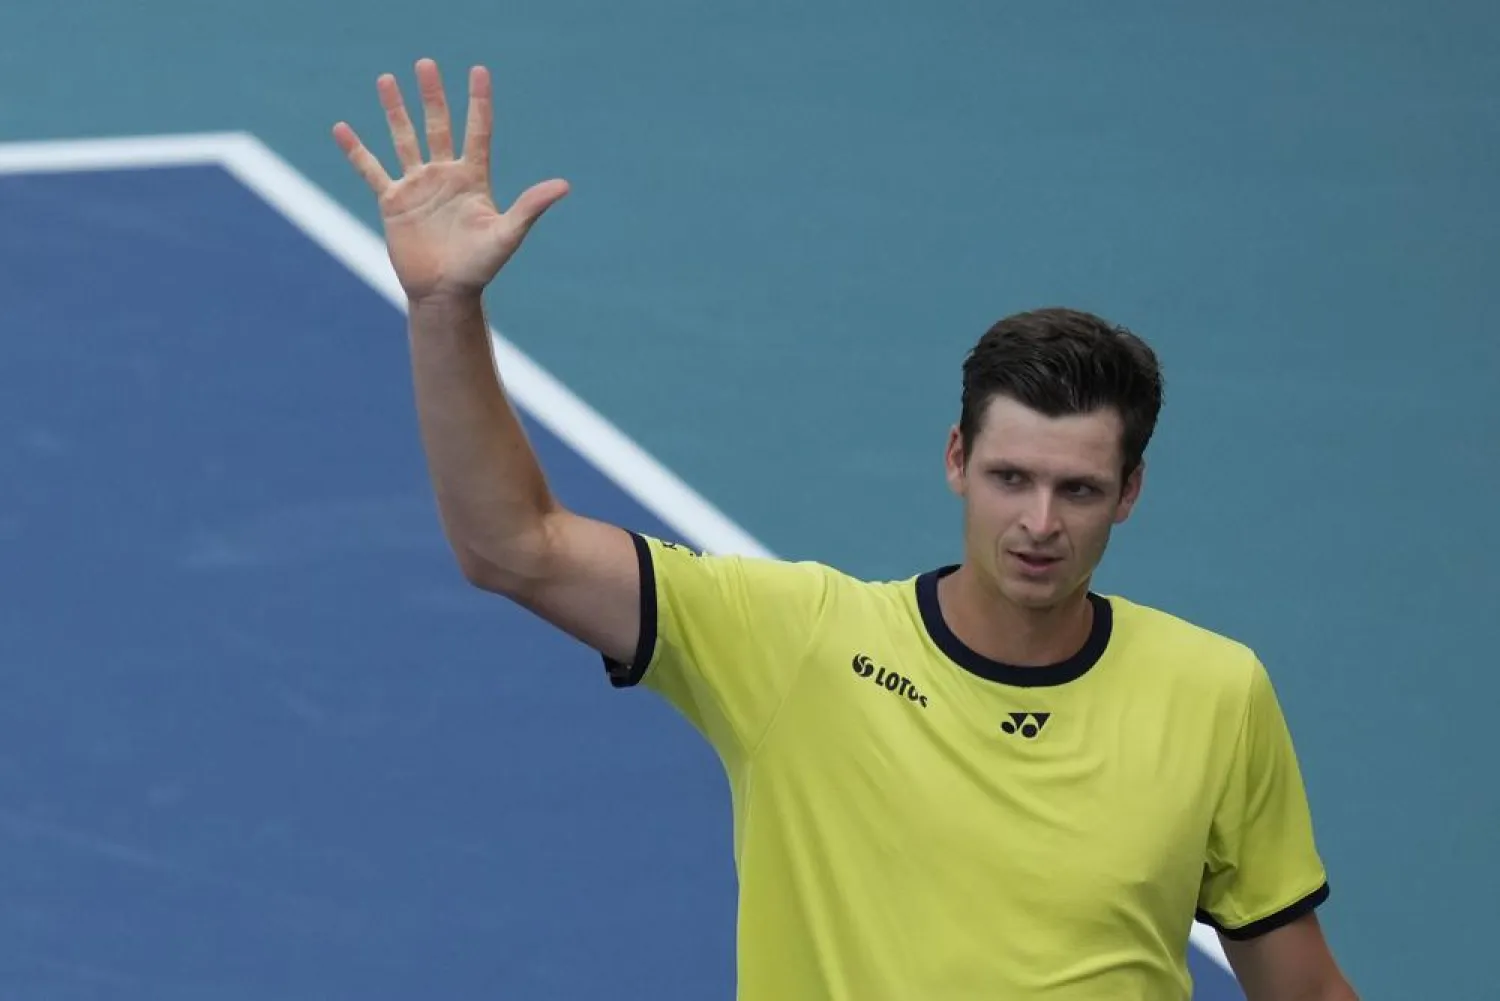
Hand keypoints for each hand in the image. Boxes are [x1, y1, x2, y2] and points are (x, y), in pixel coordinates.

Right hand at [332, 58, 569, 303]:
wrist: (445, 293)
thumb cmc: (480, 267)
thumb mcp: (506, 234)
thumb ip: (530, 207)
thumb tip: (564, 185)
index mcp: (473, 179)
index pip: (477, 131)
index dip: (478, 102)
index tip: (479, 71)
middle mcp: (444, 176)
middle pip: (437, 126)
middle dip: (432, 95)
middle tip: (426, 64)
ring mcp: (417, 187)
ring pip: (404, 139)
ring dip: (395, 111)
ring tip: (386, 79)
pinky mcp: (393, 203)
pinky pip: (371, 170)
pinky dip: (356, 151)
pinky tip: (341, 129)